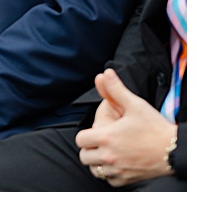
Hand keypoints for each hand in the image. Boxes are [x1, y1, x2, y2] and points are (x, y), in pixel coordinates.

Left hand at [76, 69, 178, 186]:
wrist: (176, 150)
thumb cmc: (156, 128)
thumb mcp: (135, 104)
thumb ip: (116, 89)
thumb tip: (104, 74)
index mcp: (106, 138)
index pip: (81, 139)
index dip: (85, 134)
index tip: (95, 132)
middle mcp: (109, 156)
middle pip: (84, 156)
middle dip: (89, 148)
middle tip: (100, 142)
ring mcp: (119, 170)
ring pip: (95, 170)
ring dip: (97, 162)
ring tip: (106, 153)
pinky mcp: (128, 180)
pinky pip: (110, 181)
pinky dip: (110, 174)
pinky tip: (117, 164)